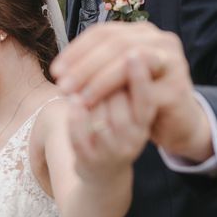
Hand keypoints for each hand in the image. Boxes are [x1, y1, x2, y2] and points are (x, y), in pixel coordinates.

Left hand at [51, 22, 212, 162]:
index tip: (55, 70)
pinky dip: (115, 97)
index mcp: (142, 33)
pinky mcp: (176, 87)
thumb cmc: (138, 99)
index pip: (103, 33)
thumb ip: (96, 66)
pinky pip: (140, 89)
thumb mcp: (116, 77)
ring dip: (97, 79)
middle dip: (84, 65)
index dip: (76, 50)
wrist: (177, 123)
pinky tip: (95, 107)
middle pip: (114, 44)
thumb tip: (60, 68)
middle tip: (61, 85)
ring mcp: (172, 61)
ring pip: (127, 61)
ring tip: (75, 96)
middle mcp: (160, 40)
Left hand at [67, 56, 154, 183]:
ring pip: (104, 119)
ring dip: (87, 96)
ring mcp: (114, 151)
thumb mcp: (128, 105)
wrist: (106, 174)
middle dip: (101, 79)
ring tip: (72, 80)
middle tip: (83, 62)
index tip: (128, 52)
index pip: (146, 93)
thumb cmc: (115, 128)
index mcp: (145, 120)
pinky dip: (75, 118)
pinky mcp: (92, 161)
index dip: (137, 74)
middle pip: (122, 101)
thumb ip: (123, 79)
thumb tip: (112, 41)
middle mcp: (134, 136)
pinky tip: (71, 102)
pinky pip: (82, 137)